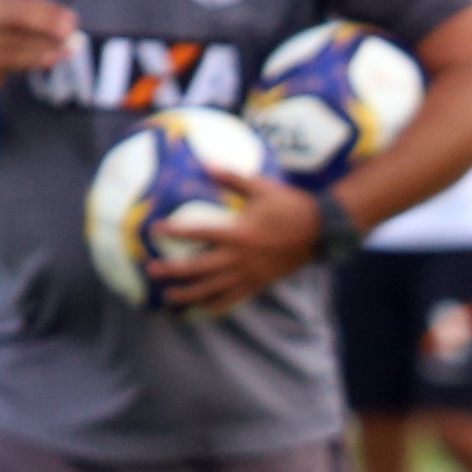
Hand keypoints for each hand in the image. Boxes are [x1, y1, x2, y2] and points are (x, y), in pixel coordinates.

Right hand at [0, 0, 82, 90]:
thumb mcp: (12, 29)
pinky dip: (36, 58)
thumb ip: (36, 25)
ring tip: (70, 48)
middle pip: (22, 16)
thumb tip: (70, 24)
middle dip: (49, 22)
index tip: (74, 18)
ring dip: (48, 43)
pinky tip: (53, 58)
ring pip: (21, 39)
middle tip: (72, 30)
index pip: (27, 3)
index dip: (51, 10)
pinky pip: (16, 59)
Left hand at [152, 174, 322, 315]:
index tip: (155, 229)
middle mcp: (240, 257)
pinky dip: (214, 305)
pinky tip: (200, 308)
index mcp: (239, 232)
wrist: (320, 231)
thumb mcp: (262, 187)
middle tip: (151, 270)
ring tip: (168, 298)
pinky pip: (232, 299)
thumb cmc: (290, 206)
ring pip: (212, 290)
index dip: (175, 231)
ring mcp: (249, 274)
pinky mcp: (258, 283)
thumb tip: (207, 163)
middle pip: (199, 269)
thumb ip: (233, 177)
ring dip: (188, 295)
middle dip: (173, 272)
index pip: (199, 232)